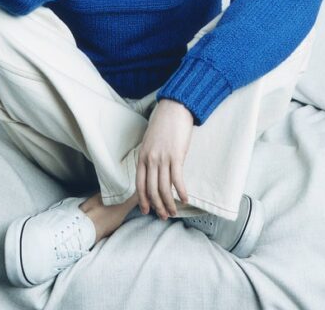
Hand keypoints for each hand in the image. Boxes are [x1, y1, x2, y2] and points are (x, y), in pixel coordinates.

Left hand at [136, 99, 192, 219]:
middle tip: (164, 215)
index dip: (143, 200)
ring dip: (169, 203)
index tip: (147, 210)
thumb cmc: (163, 124)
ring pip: (164, 188)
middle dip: (157, 206)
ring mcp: (162, 158)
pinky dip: (181, 192)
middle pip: (151, 190)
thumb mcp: (150, 141)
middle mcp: (150, 159)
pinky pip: (177, 179)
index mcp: (142, 156)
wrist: (174, 108)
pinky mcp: (176, 156)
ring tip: (174, 211)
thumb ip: (150, 157)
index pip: (139, 184)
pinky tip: (185, 199)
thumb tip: (153, 172)